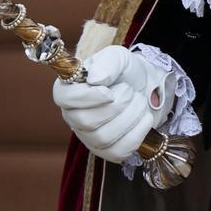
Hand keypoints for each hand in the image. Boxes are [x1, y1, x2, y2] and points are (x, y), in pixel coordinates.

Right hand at [52, 45, 175, 163]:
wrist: (146, 89)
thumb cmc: (125, 72)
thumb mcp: (118, 58)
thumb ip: (107, 62)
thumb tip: (95, 79)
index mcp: (69, 90)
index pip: (64, 98)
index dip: (87, 96)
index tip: (108, 91)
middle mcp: (74, 117)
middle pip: (85, 121)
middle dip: (116, 105)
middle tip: (129, 91)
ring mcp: (89, 138)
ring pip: (103, 137)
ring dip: (130, 116)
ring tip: (139, 101)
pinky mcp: (108, 152)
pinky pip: (119, 150)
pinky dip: (138, 132)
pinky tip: (145, 117)